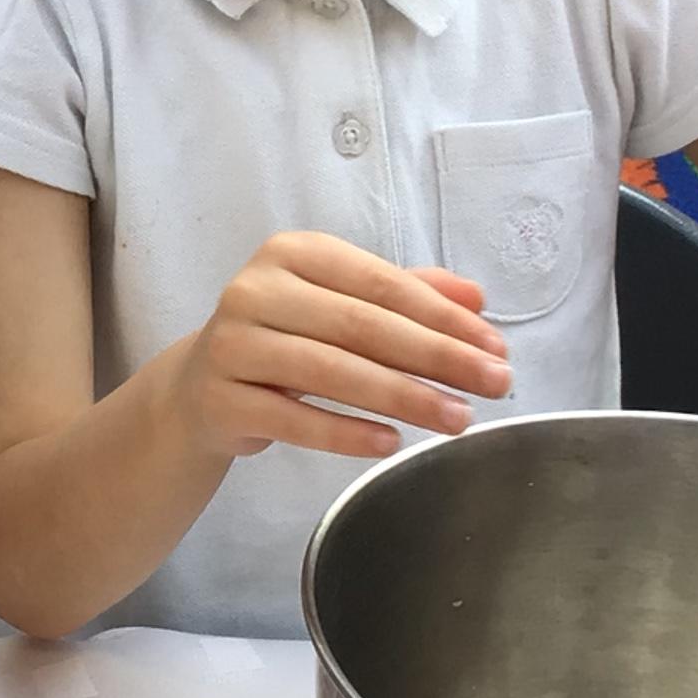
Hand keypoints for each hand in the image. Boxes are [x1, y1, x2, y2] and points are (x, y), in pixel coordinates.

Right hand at [171, 232, 512, 465]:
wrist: (201, 388)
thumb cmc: (286, 338)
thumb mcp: (342, 304)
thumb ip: (407, 294)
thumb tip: (476, 297)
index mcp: (294, 253)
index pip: (382, 284)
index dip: (445, 317)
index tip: (496, 348)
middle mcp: (256, 290)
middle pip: (363, 326)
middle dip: (438, 357)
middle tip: (495, 385)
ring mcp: (233, 345)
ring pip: (332, 372)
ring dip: (403, 398)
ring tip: (458, 420)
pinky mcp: (222, 399)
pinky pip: (294, 420)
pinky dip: (345, 432)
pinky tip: (390, 444)